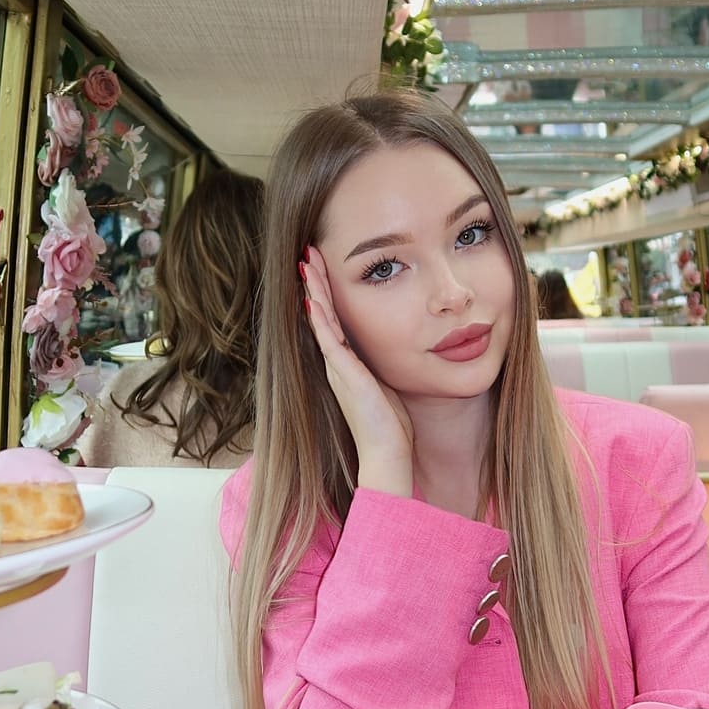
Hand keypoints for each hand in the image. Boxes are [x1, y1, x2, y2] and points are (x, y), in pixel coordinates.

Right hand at [302, 248, 413, 497]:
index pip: (334, 320)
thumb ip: (387, 366)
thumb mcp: (389, 386)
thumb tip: (401, 349)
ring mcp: (338, 369)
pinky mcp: (344, 376)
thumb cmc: (392, 427)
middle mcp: (337, 364)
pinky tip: (314, 299)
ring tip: (306, 264)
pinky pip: (328, 340)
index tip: (324, 266)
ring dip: (314, 291)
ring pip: (321, 321)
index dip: (328, 292)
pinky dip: (321, 319)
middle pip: (321, 314)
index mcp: (348, 365)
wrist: (387, 456)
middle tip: (309, 253)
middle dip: (315, 282)